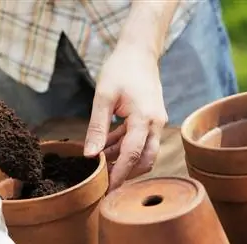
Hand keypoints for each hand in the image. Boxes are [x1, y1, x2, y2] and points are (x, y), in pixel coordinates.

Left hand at [84, 44, 167, 191]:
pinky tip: (107, 148)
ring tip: (101, 164)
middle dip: (126, 173)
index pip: (132, 155)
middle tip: (105, 183)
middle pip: (145, 160)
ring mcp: (156, 121)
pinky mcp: (151, 119)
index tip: (106, 190)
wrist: (139, 51)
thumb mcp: (103, 97)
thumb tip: (90, 155)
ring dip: (123, 160)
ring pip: (144, 152)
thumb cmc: (120, 69)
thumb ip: (97, 128)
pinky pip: (139, 140)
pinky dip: (124, 147)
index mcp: (145, 118)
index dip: (119, 175)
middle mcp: (156, 123)